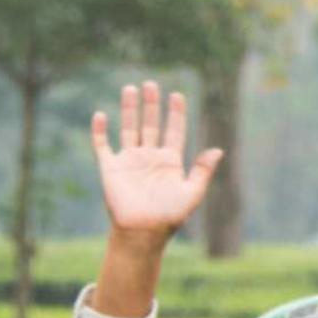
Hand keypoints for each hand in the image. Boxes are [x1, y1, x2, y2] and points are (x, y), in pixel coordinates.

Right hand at [90, 80, 222, 244]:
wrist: (143, 232)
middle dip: (151, 104)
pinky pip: (102, 145)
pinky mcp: (110, 167)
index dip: (176, 113)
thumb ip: (203, 170)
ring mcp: (129, 160)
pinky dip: (100, 131)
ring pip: (129, 128)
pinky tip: (100, 115)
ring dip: (129, 109)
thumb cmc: (170, 216)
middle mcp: (149, 157)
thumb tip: (218, 150)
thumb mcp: (192, 192)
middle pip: (151, 124)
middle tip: (151, 84)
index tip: (177, 95)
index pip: (174, 131)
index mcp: (170, 161)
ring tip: (130, 88)